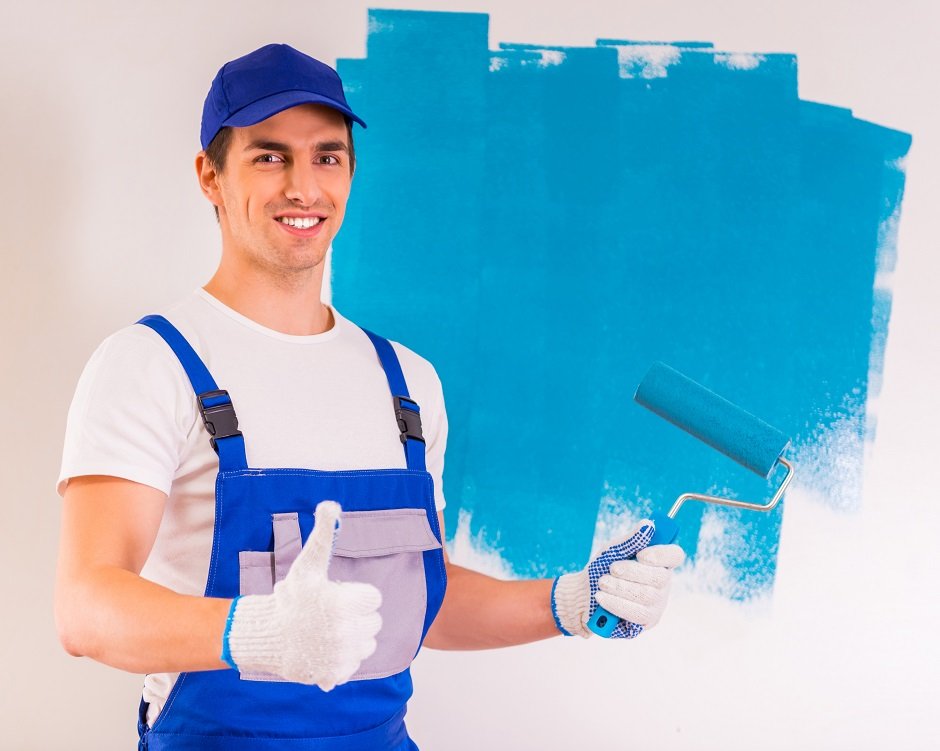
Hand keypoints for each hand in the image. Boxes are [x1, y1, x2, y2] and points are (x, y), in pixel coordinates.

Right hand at [223, 500, 382, 688]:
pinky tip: (324, 648)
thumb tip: (329, 504)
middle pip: (373, 622)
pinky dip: (343, 658)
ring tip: (328, 630)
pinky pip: (355, 664)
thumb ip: (323, 534)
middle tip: (330, 614)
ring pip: (367, 644)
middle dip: (356, 616)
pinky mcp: (336, 674)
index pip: (374, 598)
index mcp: (345, 604)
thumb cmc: (290, 596)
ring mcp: (342, 656)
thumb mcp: (307, 564)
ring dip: (353, 637)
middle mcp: (347, 632)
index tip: (336, 595)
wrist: (265, 634)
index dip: (356, 595)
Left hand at [551, 520, 684, 638]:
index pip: (674, 556)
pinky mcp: (646, 621)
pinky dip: (616, 603)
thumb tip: (648, 525)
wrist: (585, 593)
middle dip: (632, 572)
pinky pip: (637, 613)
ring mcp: (657, 604)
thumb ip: (631, 539)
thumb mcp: (613, 550)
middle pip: (660, 577)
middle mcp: (663, 584)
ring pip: (647, 596)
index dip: (662, 555)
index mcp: (658, 562)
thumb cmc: (603, 568)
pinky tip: (602, 598)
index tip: (641, 554)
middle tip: (611, 568)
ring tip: (601, 582)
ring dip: (620, 587)